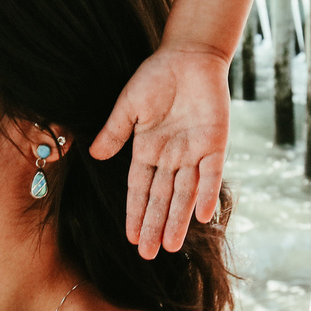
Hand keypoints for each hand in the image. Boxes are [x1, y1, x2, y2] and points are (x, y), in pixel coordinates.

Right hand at [90, 45, 231, 256]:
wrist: (189, 55)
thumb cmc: (156, 77)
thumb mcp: (129, 105)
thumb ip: (115, 131)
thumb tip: (94, 154)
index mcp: (148, 149)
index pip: (139, 189)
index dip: (135, 213)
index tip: (131, 238)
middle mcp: (171, 157)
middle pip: (161, 198)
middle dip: (154, 225)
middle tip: (147, 255)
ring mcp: (194, 152)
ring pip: (185, 194)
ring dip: (178, 219)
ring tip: (171, 246)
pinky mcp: (216, 143)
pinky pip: (212, 173)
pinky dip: (207, 193)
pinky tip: (203, 216)